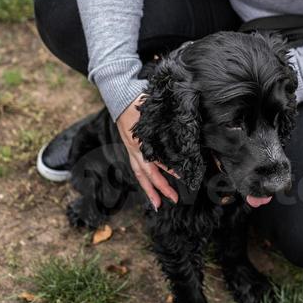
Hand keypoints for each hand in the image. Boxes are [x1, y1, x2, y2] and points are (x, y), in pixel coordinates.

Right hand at [116, 93, 180, 210]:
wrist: (121, 97)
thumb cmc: (139, 101)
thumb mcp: (152, 110)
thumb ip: (164, 121)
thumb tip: (181, 126)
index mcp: (140, 140)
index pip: (155, 159)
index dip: (168, 168)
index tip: (181, 176)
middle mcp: (135, 148)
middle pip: (147, 173)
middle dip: (160, 188)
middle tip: (174, 199)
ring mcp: (131, 150)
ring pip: (140, 174)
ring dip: (149, 190)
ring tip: (157, 204)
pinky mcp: (131, 149)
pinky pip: (137, 168)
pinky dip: (144, 180)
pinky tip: (150, 188)